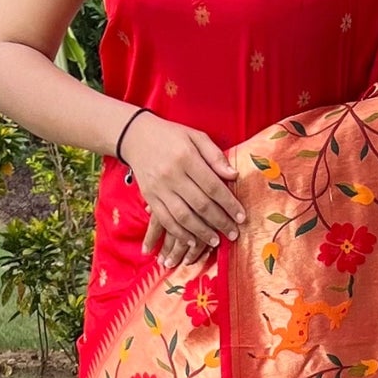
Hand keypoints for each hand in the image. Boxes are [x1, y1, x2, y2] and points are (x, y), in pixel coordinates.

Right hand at [119, 112, 243, 267]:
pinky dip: (179, 233)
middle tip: (233, 234)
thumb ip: (215, 156)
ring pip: (183, 216)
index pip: (213, 186)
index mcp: (187, 158)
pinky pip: (164, 220)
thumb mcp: (196, 137)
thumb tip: (234, 176)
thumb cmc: (171, 136)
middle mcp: (172, 175)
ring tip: (215, 241)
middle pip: (200, 204)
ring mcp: (158, 188)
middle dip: (219, 222)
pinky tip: (192, 241)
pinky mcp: (149, 197)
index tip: (242, 217)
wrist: (135, 136)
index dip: (229, 204)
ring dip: (201, 232)